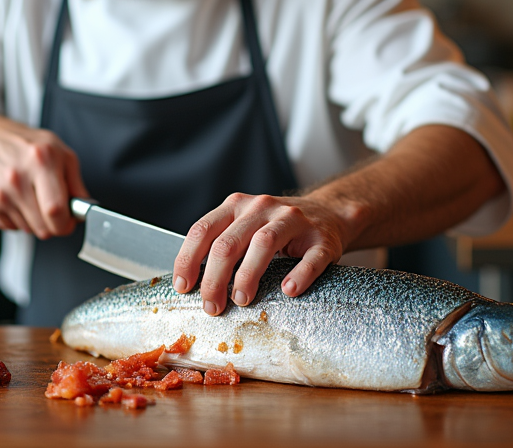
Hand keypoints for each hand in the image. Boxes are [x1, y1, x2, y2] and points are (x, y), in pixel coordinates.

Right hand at [0, 114, 87, 238]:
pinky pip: (14, 228)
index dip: (67, 223)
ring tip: (36, 198)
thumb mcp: (61, 153)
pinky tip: (21, 200)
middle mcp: (18, 178)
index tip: (70, 221)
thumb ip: (76, 183)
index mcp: (42, 161)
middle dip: (55, 225)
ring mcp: (2, 193)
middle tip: (56, 210)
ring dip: (38, 222)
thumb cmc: (28, 145)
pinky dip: (21, 220)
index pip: (56, 210)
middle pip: (43, 227)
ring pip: (30, 230)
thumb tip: (84, 208)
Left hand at [171, 193, 351, 315]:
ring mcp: (294, 220)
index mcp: (237, 206)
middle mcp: (262, 207)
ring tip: (242, 300)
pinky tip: (288, 290)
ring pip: (264, 242)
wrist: (328, 215)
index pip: (203, 230)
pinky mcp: (322, 239)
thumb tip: (192, 285)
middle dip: (214, 278)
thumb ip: (221, 246)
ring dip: (248, 275)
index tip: (184, 287)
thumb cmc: (277, 230)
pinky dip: (299, 275)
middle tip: (212, 306)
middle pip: (229, 242)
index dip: (188, 260)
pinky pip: (310, 258)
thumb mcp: (245, 228)